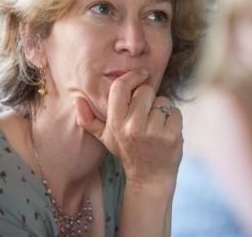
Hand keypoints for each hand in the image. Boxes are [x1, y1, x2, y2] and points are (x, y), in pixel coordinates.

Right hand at [74, 69, 182, 186]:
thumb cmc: (127, 152)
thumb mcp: (105, 137)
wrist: (150, 177)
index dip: (132, 76)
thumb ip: (88, 119)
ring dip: (161, 109)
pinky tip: (165, 131)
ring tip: (155, 125)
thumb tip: (77, 99)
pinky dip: (173, 118)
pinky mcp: (171, 136)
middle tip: (146, 114)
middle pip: (145, 91)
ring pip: (162, 100)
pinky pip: (175, 111)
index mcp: (116, 123)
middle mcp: (133, 127)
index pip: (120, 87)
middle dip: (148, 98)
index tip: (142, 74)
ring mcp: (153, 132)